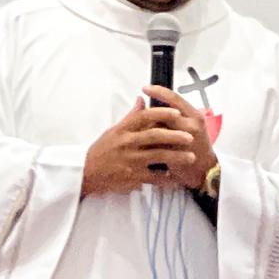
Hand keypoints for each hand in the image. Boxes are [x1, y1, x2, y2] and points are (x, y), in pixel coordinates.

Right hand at [82, 96, 196, 196]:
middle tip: (190, 137)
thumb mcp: (114, 130)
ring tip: (191, 157)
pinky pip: (154, 177)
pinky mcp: (132, 177)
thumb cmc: (102, 150)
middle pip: (154, 136)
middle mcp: (127, 143)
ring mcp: (130, 161)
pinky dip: (166, 178)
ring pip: (158, 156)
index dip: (161, 113)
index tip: (176, 113)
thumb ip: (131, 116)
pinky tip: (177, 177)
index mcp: (123, 130)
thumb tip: (142, 100)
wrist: (87, 172)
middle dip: (174, 135)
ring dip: (176, 157)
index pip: (144, 117)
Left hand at [143, 84, 216, 190]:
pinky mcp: (177, 154)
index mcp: (194, 115)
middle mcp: (191, 125)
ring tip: (136, 127)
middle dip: (148, 110)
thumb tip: (158, 101)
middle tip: (136, 107)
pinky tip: (140, 142)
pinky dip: (148, 142)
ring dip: (147, 126)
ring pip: (159, 128)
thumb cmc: (196, 145)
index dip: (159, 91)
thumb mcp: (191, 125)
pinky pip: (158, 144)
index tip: (146, 88)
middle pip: (164, 112)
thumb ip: (177, 114)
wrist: (204, 170)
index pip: (175, 98)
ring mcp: (184, 140)